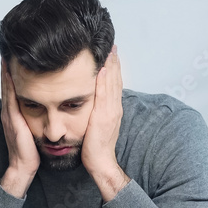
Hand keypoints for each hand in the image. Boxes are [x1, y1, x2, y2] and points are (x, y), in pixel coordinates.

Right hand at [0, 58, 38, 196]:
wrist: (23, 168)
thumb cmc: (31, 152)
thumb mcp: (33, 130)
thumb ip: (36, 118)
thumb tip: (45, 108)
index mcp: (15, 112)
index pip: (13, 86)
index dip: (13, 70)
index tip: (16, 54)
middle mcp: (9, 111)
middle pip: (7, 82)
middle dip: (7, 65)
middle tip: (9, 46)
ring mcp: (9, 114)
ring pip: (7, 86)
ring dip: (6, 69)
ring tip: (7, 52)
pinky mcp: (12, 119)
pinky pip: (10, 96)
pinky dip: (9, 82)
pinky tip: (10, 71)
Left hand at [81, 45, 129, 199]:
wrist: (100, 164)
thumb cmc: (95, 148)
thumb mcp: (97, 125)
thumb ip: (97, 112)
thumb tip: (92, 103)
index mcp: (112, 109)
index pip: (114, 83)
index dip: (114, 67)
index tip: (111, 53)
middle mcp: (114, 108)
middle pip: (116, 80)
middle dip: (114, 62)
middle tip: (112, 44)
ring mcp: (111, 111)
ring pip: (112, 84)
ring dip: (111, 65)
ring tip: (109, 49)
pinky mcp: (104, 116)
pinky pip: (104, 94)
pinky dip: (104, 80)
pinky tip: (102, 68)